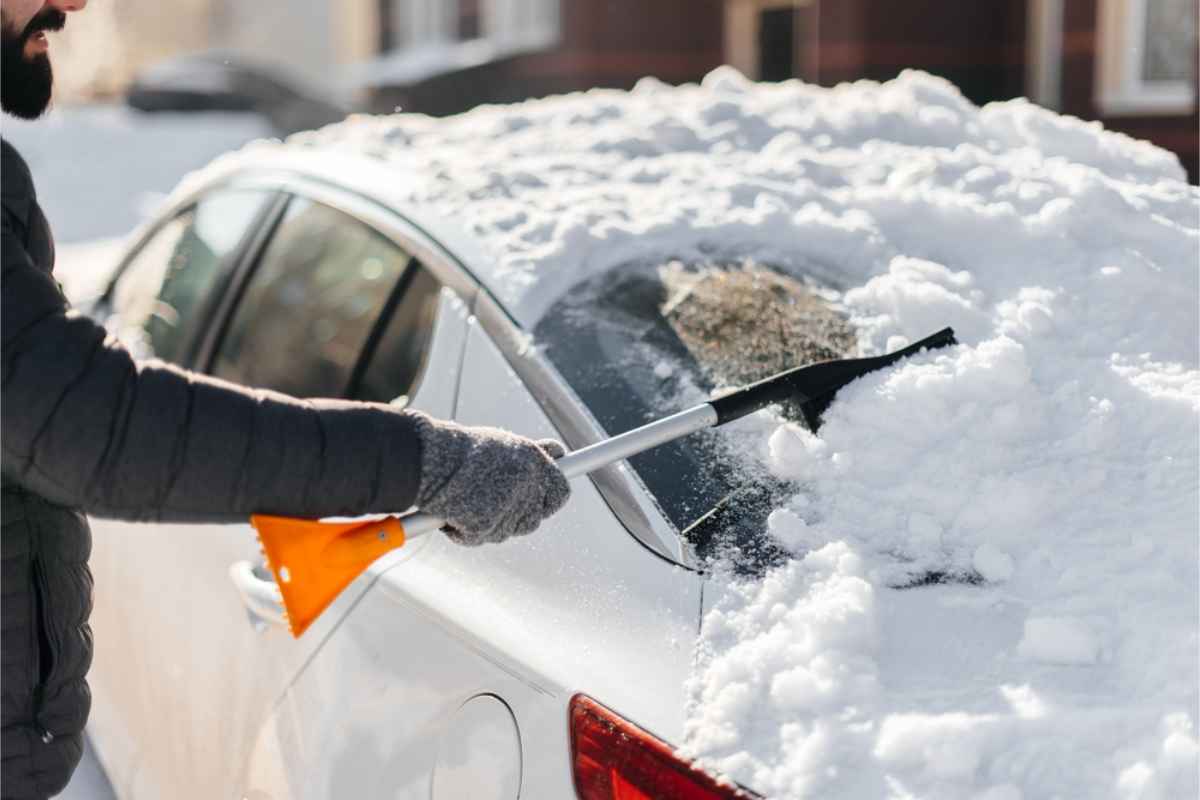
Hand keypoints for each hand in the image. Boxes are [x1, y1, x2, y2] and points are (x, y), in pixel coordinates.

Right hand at [409, 413, 570, 545]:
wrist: (428, 458)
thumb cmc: (462, 450)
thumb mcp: (503, 444)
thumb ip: (532, 455)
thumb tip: (558, 453)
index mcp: (534, 461)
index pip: (560, 491)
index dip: (549, 499)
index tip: (539, 501)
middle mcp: (526, 484)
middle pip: (534, 518)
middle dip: (518, 516)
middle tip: (495, 503)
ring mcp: (507, 507)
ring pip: (507, 530)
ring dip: (492, 523)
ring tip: (468, 501)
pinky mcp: (486, 525)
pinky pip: (480, 537)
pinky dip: (465, 531)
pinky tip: (453, 512)